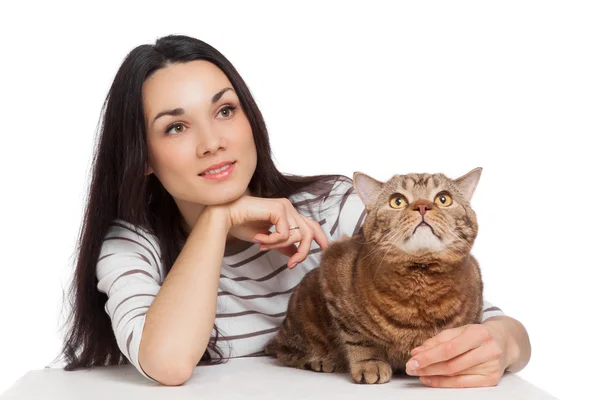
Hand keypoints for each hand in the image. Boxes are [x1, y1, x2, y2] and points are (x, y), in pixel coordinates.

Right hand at [214, 195, 328, 267]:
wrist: (224, 216)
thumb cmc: (241, 224)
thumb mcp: (266, 239)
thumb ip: (282, 244)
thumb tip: (295, 254)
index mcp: (287, 214)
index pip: (311, 225)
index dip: (321, 237)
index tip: (325, 250)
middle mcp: (289, 208)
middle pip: (310, 232)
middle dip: (303, 252)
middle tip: (291, 265)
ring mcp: (286, 206)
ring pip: (297, 235)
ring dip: (279, 246)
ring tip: (262, 245)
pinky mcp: (280, 208)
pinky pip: (284, 234)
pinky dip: (272, 241)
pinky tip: (259, 238)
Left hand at [404, 323, 511, 387]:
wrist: (505, 342)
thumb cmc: (477, 335)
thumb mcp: (459, 331)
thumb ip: (438, 341)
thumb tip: (417, 352)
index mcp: (478, 333)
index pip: (449, 348)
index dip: (429, 356)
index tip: (412, 360)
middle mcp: (488, 350)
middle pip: (451, 364)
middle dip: (428, 367)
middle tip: (411, 368)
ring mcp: (491, 366)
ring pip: (456, 375)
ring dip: (433, 376)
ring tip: (418, 373)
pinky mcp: (492, 380)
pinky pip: (463, 385)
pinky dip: (444, 383)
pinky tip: (431, 379)